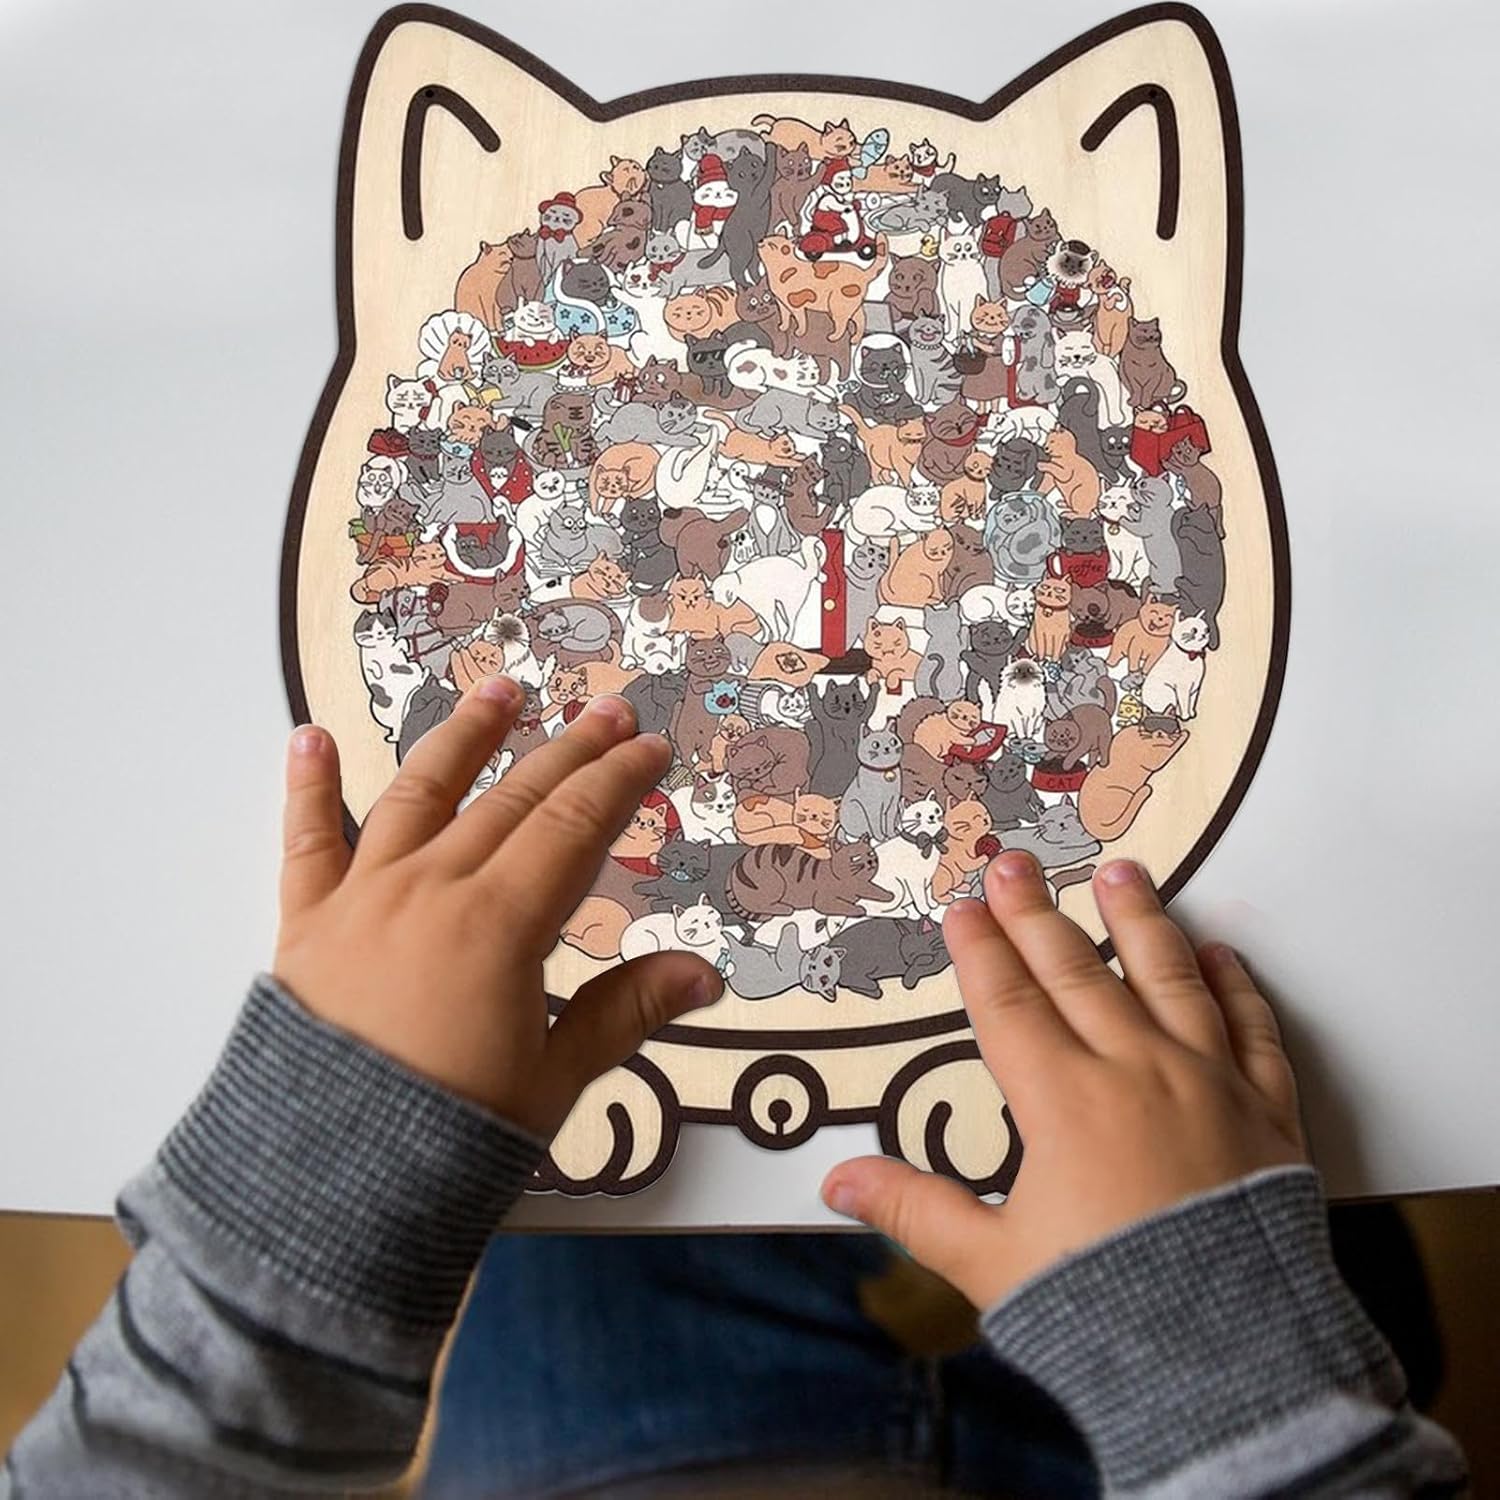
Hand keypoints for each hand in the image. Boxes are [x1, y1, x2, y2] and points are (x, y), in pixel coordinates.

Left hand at [274, 679, 722, 1136]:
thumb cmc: (451, 1138)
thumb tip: (704, 975)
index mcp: (501, 923)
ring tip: (499, 691)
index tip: (650, 747)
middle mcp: (432, 888)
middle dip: (568, 750)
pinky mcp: (305, 922)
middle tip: (606, 711)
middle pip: (513, 799)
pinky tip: (311, 737)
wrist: (326, 1186)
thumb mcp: (554, 1078)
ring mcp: (363, 897)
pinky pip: (306, 841)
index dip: (619, 781)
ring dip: (464, 738)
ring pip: (420, 794)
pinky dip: (307, 786)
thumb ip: (625, 1014)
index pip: (575, 826)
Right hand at [822, 853, 1304, 1309]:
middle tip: (1018, 863)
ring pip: (1169, 979)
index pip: (1009, 1002)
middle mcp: (1136, 1073)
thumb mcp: (993, 1264)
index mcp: (1064, 1101)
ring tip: (1122, 872)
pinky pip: (1253, 1032)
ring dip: (1141, 920)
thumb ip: (915, 1211)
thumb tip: (838, 1183)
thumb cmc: (1107, 1310)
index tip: (964, 907)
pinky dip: (1238, 988)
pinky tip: (1222, 954)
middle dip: (1039, 912)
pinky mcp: (1268, 1114)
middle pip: (1078, 972)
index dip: (981, 950)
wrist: (1233, 1360)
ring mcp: (1208, 1084)